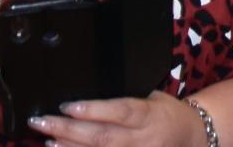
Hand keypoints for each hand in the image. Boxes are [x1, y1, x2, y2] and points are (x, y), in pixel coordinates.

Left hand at [30, 92, 199, 144]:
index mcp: (150, 115)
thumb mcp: (153, 98)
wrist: (191, 138)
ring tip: (47, 139)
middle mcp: (143, 139)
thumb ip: (127, 99)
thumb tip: (88, 92)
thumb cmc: (167, 113)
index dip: (94, 110)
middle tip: (42, 122)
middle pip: (102, 137)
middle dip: (68, 130)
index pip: (121, 111)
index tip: (68, 106)